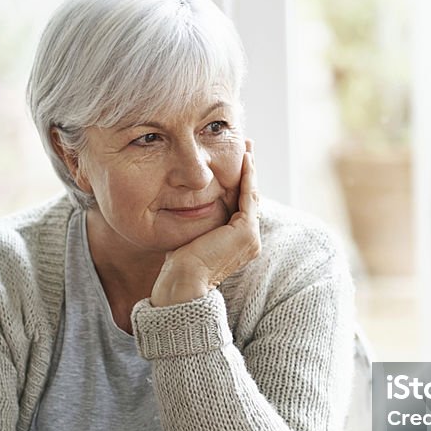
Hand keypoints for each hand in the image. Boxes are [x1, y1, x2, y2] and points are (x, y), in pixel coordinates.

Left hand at [150, 143, 260, 305]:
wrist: (183, 283)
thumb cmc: (178, 265)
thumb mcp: (190, 235)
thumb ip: (196, 221)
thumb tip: (184, 204)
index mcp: (238, 242)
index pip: (241, 205)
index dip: (240, 181)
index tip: (236, 161)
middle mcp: (249, 240)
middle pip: (250, 197)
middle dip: (248, 171)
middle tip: (246, 147)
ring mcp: (250, 237)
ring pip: (252, 195)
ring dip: (250, 169)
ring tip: (248, 148)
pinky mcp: (245, 232)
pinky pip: (248, 197)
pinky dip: (248, 177)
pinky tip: (245, 159)